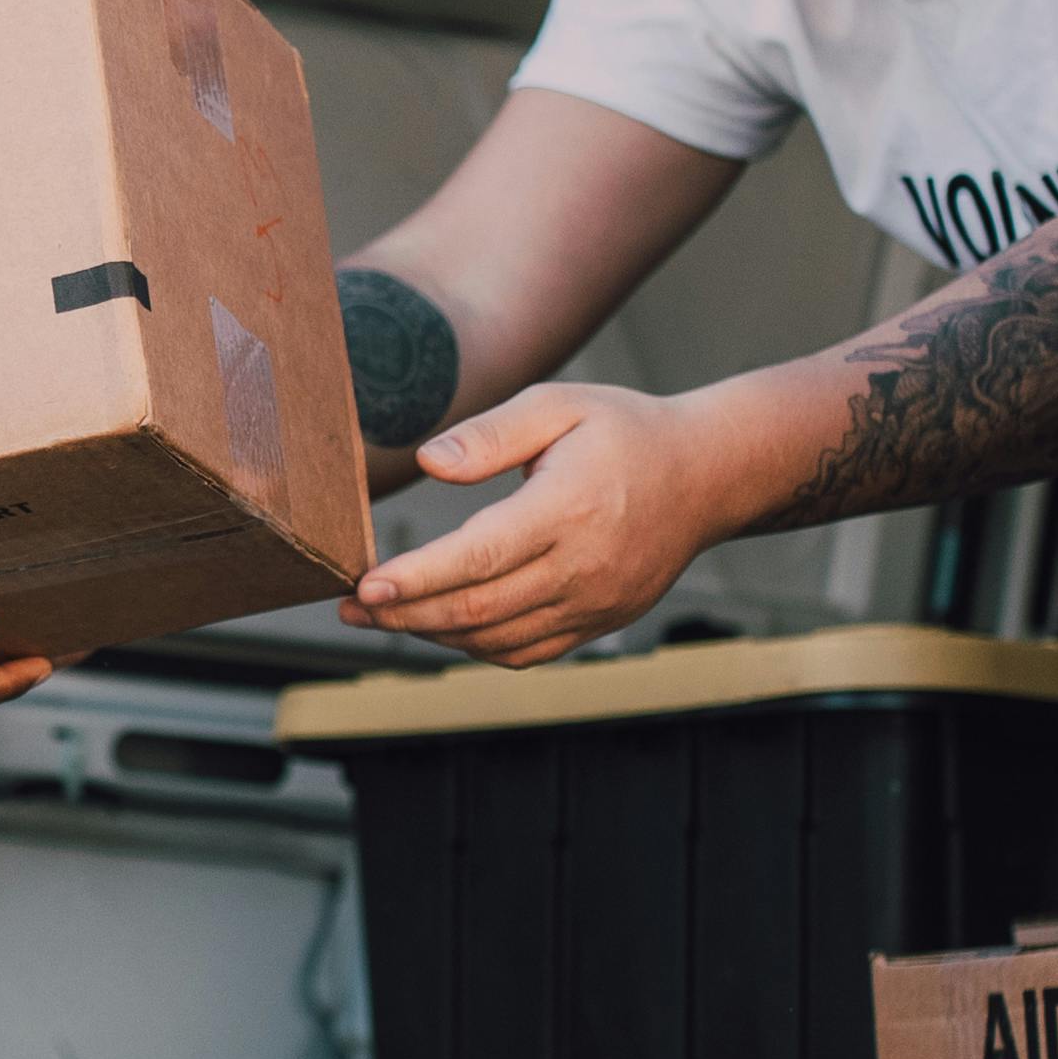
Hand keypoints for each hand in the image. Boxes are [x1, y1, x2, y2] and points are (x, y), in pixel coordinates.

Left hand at [342, 380, 731, 665]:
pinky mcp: (600, 624)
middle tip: (351, 608)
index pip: (477, 558)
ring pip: (495, 641)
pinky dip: (475, 647)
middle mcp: (583, 567)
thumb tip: (429, 463)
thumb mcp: (558, 406)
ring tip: (383, 616)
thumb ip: (490, 435)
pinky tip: (440, 626)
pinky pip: (525, 652)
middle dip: (403, 615)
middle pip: (476, 610)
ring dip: (431, 634)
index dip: (415, 580)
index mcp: (568, 509)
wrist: (706, 475)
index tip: (364, 586)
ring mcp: (594, 604)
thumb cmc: (625, 431)